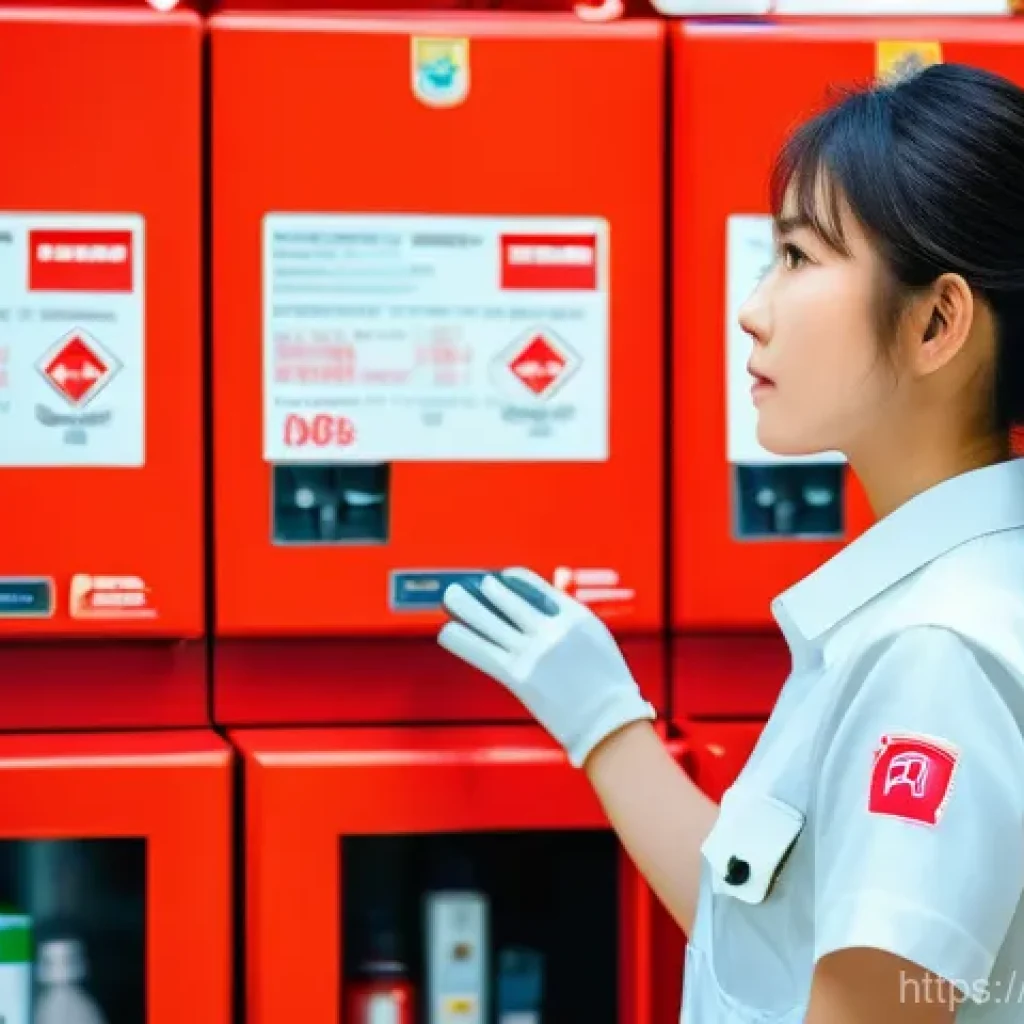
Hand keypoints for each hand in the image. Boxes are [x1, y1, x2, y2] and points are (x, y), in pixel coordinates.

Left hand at [437, 567, 655, 767]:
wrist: (608, 721)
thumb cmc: (606, 681)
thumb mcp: (595, 636)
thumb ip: (566, 615)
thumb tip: (539, 601)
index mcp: (572, 614)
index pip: (531, 584)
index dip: (510, 579)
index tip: (498, 578)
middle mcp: (550, 629)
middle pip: (506, 600)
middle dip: (484, 590)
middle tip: (465, 584)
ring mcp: (532, 653)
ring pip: (489, 622)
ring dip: (466, 607)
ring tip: (452, 596)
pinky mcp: (518, 677)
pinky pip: (483, 653)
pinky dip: (463, 639)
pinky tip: (448, 632)